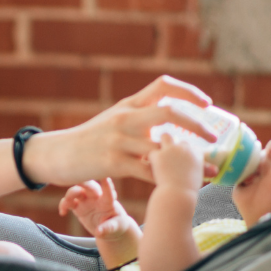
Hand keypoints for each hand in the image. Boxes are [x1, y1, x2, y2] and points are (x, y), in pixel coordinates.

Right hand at [22, 76, 216, 185]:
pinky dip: (168, 178)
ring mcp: (119, 140)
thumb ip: (140, 118)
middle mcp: (126, 118)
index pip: (163, 86)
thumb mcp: (114, 119)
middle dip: (197, 124)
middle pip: (169, 112)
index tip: (207, 103)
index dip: (188, 91)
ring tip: (208, 169)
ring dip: (189, 159)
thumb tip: (170, 122)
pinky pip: (148, 171)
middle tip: (213, 137)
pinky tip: (180, 185)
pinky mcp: (113, 163)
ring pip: (162, 147)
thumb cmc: (89, 139)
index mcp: (129, 104)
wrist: (57, 154)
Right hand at [58, 179, 136, 240]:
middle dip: (83, 182)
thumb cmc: (117, 225)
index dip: (107, 186)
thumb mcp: (117, 228)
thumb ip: (108, 228)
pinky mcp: (78, 206)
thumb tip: (98, 232)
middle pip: (89, 185)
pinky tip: (63, 213)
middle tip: (77, 183)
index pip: (108, 192)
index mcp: (108, 201)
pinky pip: (68, 202)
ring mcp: (86, 200)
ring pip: (76, 191)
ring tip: (67, 205)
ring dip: (70, 194)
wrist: (109, 228)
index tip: (105, 178)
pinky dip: (63, 204)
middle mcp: (96, 197)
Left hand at [150, 134, 203, 191]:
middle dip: (175, 148)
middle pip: (179, 140)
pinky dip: (152, 159)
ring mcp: (171, 149)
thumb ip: (204, 170)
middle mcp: (185, 147)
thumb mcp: (200, 178)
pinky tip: (152, 166)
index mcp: (197, 152)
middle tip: (170, 160)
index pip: (191, 146)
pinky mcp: (158, 155)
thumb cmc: (189, 191)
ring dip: (163, 143)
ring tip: (160, 153)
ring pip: (165, 136)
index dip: (185, 153)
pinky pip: (152, 152)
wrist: (177, 195)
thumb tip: (215, 171)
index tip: (182, 162)